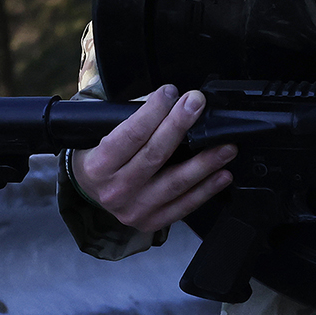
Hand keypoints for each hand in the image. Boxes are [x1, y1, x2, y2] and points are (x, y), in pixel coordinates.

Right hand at [70, 85, 235, 232]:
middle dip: (179, 126)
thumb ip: (133, 121)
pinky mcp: (152, 221)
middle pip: (155, 155)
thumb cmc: (101, 158)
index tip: (171, 92)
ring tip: (225, 146)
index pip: (130, 135)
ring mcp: (134, 210)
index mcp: (98, 165)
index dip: (153, 111)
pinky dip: (206, 190)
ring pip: (175, 183)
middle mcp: (115, 190)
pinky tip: (222, 174)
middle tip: (198, 105)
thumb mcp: (102, 136)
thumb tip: (171, 102)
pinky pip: (184, 206)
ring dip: (205, 162)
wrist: (90, 192)